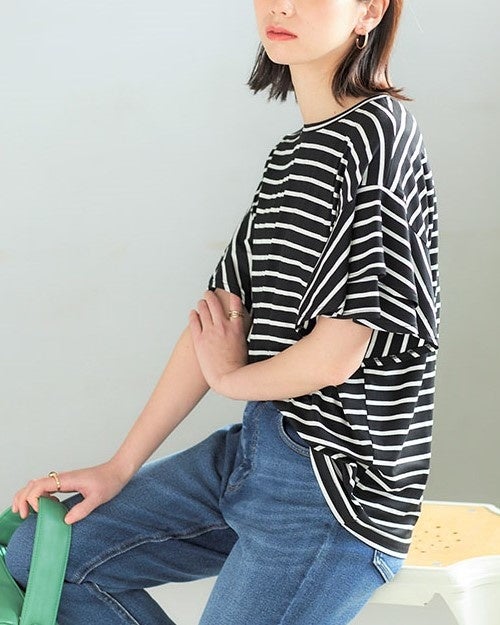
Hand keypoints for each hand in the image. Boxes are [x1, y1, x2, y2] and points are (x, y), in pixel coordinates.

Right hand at [11, 461, 129, 524]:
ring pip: (37, 484)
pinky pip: (46, 487)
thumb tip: (65, 520)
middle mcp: (62, 478)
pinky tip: (42, 507)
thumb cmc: (109, 481)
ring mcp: (63, 480)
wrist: (117, 471)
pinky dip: (37, 496)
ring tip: (24, 511)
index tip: (38, 511)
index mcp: (67, 480)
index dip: (33, 498)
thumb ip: (83, 508)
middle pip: (33, 484)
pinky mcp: (67, 483)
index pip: (40, 485)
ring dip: (28, 496)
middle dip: (23, 498)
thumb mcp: (98, 497)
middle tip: (23, 515)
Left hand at [189, 290, 247, 392]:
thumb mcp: (245, 345)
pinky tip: (193, 313)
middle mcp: (223, 326)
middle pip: (215, 304)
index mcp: (236, 328)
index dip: (232, 296)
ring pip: (204, 310)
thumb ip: (241, 333)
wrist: (227, 378)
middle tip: (209, 293)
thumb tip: (239, 328)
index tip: (230, 292)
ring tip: (201, 301)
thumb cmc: (238, 366)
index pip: (235, 304)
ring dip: (202, 303)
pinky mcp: (199, 339)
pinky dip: (193, 315)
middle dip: (211, 296)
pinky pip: (194, 321)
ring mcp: (210, 332)